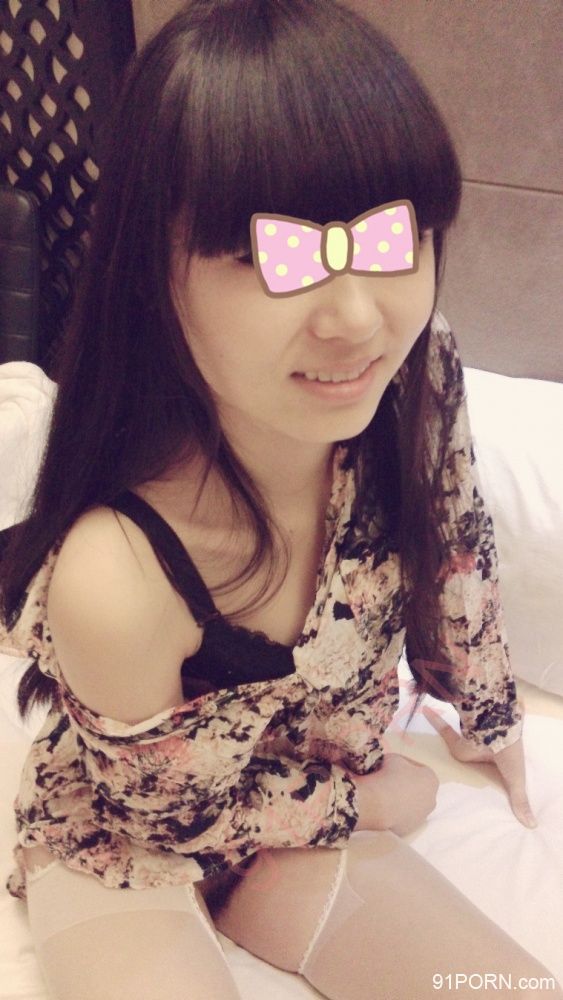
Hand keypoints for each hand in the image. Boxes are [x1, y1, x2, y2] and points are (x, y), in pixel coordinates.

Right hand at [354, 752, 438, 835]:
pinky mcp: (409, 830)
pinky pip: (402, 816)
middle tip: (386, 777)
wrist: (376, 805)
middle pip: (416, 787)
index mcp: (432, 779)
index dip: (402, 763)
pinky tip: (381, 805)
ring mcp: (421, 817)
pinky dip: (394, 810)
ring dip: (399, 797)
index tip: (389, 764)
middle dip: (403, 782)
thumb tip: (393, 767)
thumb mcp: (392, 758)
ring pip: (409, 803)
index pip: (417, 768)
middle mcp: (431, 800)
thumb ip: (398, 761)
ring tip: (381, 791)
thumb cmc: (387, 776)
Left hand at [422, 703, 537, 828]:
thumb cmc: (509, 754)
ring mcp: (468, 744)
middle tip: (445, 775)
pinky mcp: (456, 740)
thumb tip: (532, 826)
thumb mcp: (515, 780)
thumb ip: (519, 800)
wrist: (499, 730)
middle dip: (462, 760)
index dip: (483, 772)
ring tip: (425, 758)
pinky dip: (435, 719)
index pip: (488, 770)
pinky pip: (443, 729)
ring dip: (445, 743)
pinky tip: (424, 711)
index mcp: (495, 761)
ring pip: (454, 743)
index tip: (473, 783)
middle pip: (470, 757)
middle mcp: (481, 751)